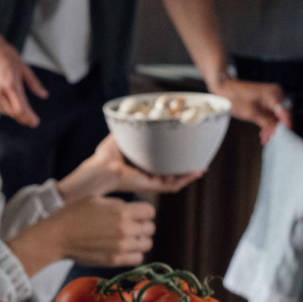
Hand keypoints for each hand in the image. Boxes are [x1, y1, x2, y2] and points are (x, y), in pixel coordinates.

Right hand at [0, 9, 47, 127]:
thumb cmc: (6, 55)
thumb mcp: (23, 68)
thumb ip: (34, 84)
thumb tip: (44, 95)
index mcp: (11, 84)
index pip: (21, 108)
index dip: (29, 117)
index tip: (35, 122)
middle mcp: (0, 90)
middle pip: (13, 112)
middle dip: (23, 119)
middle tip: (32, 122)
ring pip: (5, 111)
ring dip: (15, 115)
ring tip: (25, 117)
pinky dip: (7, 109)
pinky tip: (13, 108)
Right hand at [9, 196, 155, 268]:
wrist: (58, 236)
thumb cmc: (74, 215)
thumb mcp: (96, 199)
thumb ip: (117, 204)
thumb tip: (131, 209)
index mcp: (121, 211)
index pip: (150, 212)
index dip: (144, 211)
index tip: (137, 214)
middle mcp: (124, 229)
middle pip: (150, 228)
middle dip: (143, 225)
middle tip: (133, 226)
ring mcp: (121, 247)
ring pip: (147, 245)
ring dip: (140, 241)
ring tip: (129, 239)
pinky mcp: (115, 260)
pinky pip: (138, 259)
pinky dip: (134, 254)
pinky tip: (125, 249)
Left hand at [58, 135, 202, 200]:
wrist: (100, 169)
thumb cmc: (104, 156)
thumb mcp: (121, 137)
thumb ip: (131, 128)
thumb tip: (138, 114)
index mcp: (141, 165)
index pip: (161, 164)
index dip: (174, 158)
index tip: (186, 150)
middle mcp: (147, 175)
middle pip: (172, 173)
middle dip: (186, 168)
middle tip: (199, 160)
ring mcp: (150, 182)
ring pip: (175, 181)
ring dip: (189, 174)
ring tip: (202, 166)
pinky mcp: (151, 187)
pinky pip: (172, 185)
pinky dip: (185, 179)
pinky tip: (195, 171)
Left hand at [211, 77, 290, 142]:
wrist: (225, 88)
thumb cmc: (235, 98)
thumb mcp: (252, 114)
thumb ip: (268, 123)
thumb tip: (278, 132)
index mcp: (273, 95)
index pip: (285, 114)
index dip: (286, 128)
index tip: (285, 138)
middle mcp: (276, 93)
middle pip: (282, 116)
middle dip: (276, 129)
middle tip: (269, 140)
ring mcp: (272, 96)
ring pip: (276, 116)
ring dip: (271, 127)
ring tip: (264, 138)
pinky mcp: (267, 99)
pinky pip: (271, 113)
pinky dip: (268, 122)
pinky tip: (263, 132)